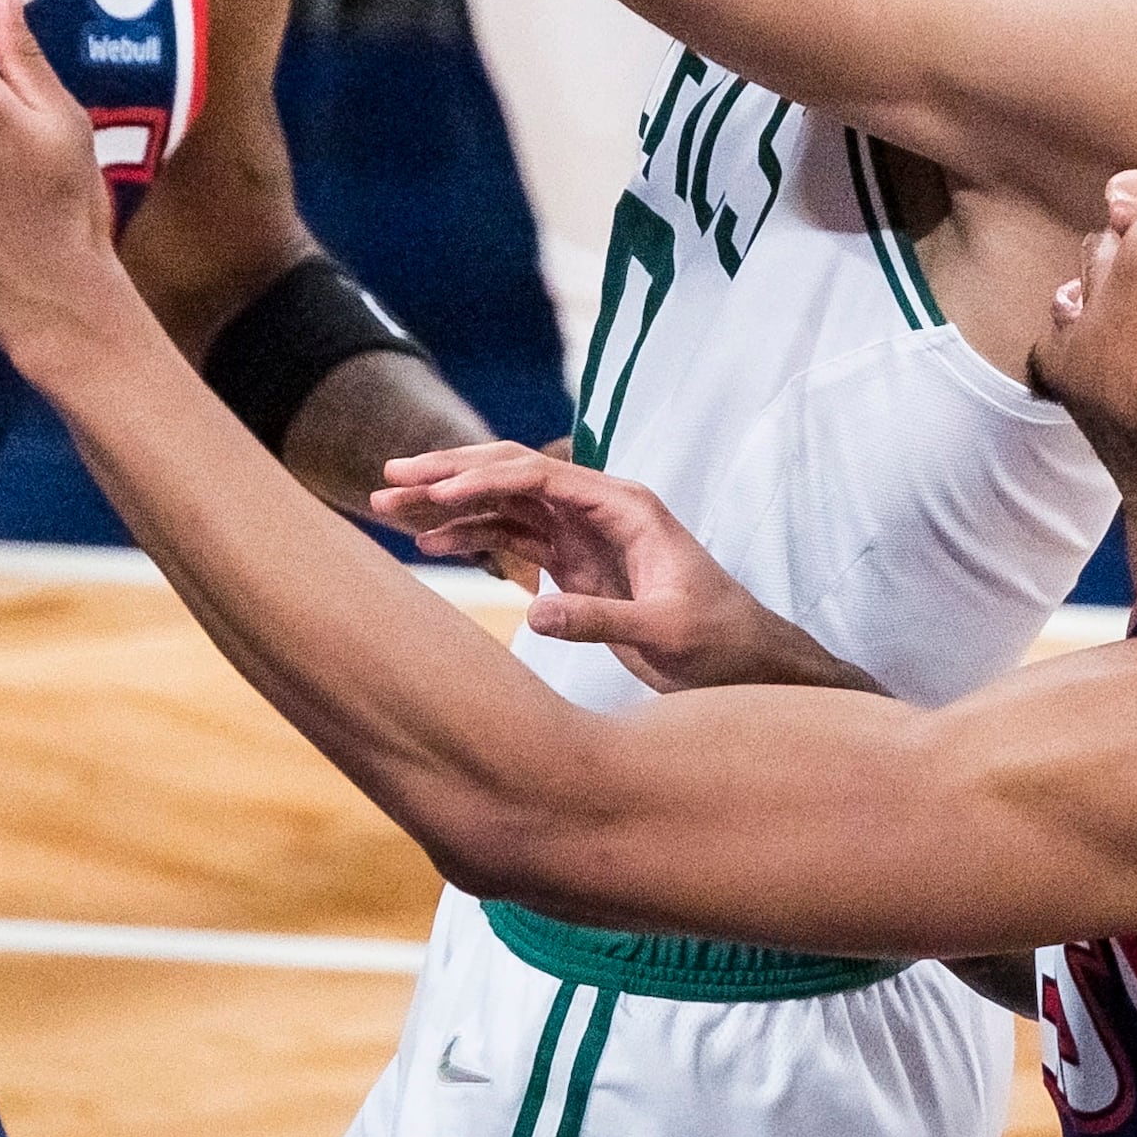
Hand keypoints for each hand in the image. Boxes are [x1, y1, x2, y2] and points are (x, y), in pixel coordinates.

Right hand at [370, 442, 868, 694]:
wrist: (746, 662)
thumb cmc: (720, 641)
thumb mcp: (665, 632)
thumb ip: (601, 620)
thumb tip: (536, 614)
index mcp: (624, 507)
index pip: (540, 477)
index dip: (482, 480)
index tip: (433, 491)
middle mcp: (599, 509)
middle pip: (513, 475)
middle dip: (451, 474)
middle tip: (391, 478)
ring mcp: (583, 533)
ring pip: (504, 504)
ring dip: (450, 505)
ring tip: (392, 510)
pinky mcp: (574, 563)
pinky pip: (512, 539)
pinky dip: (472, 537)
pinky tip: (432, 542)